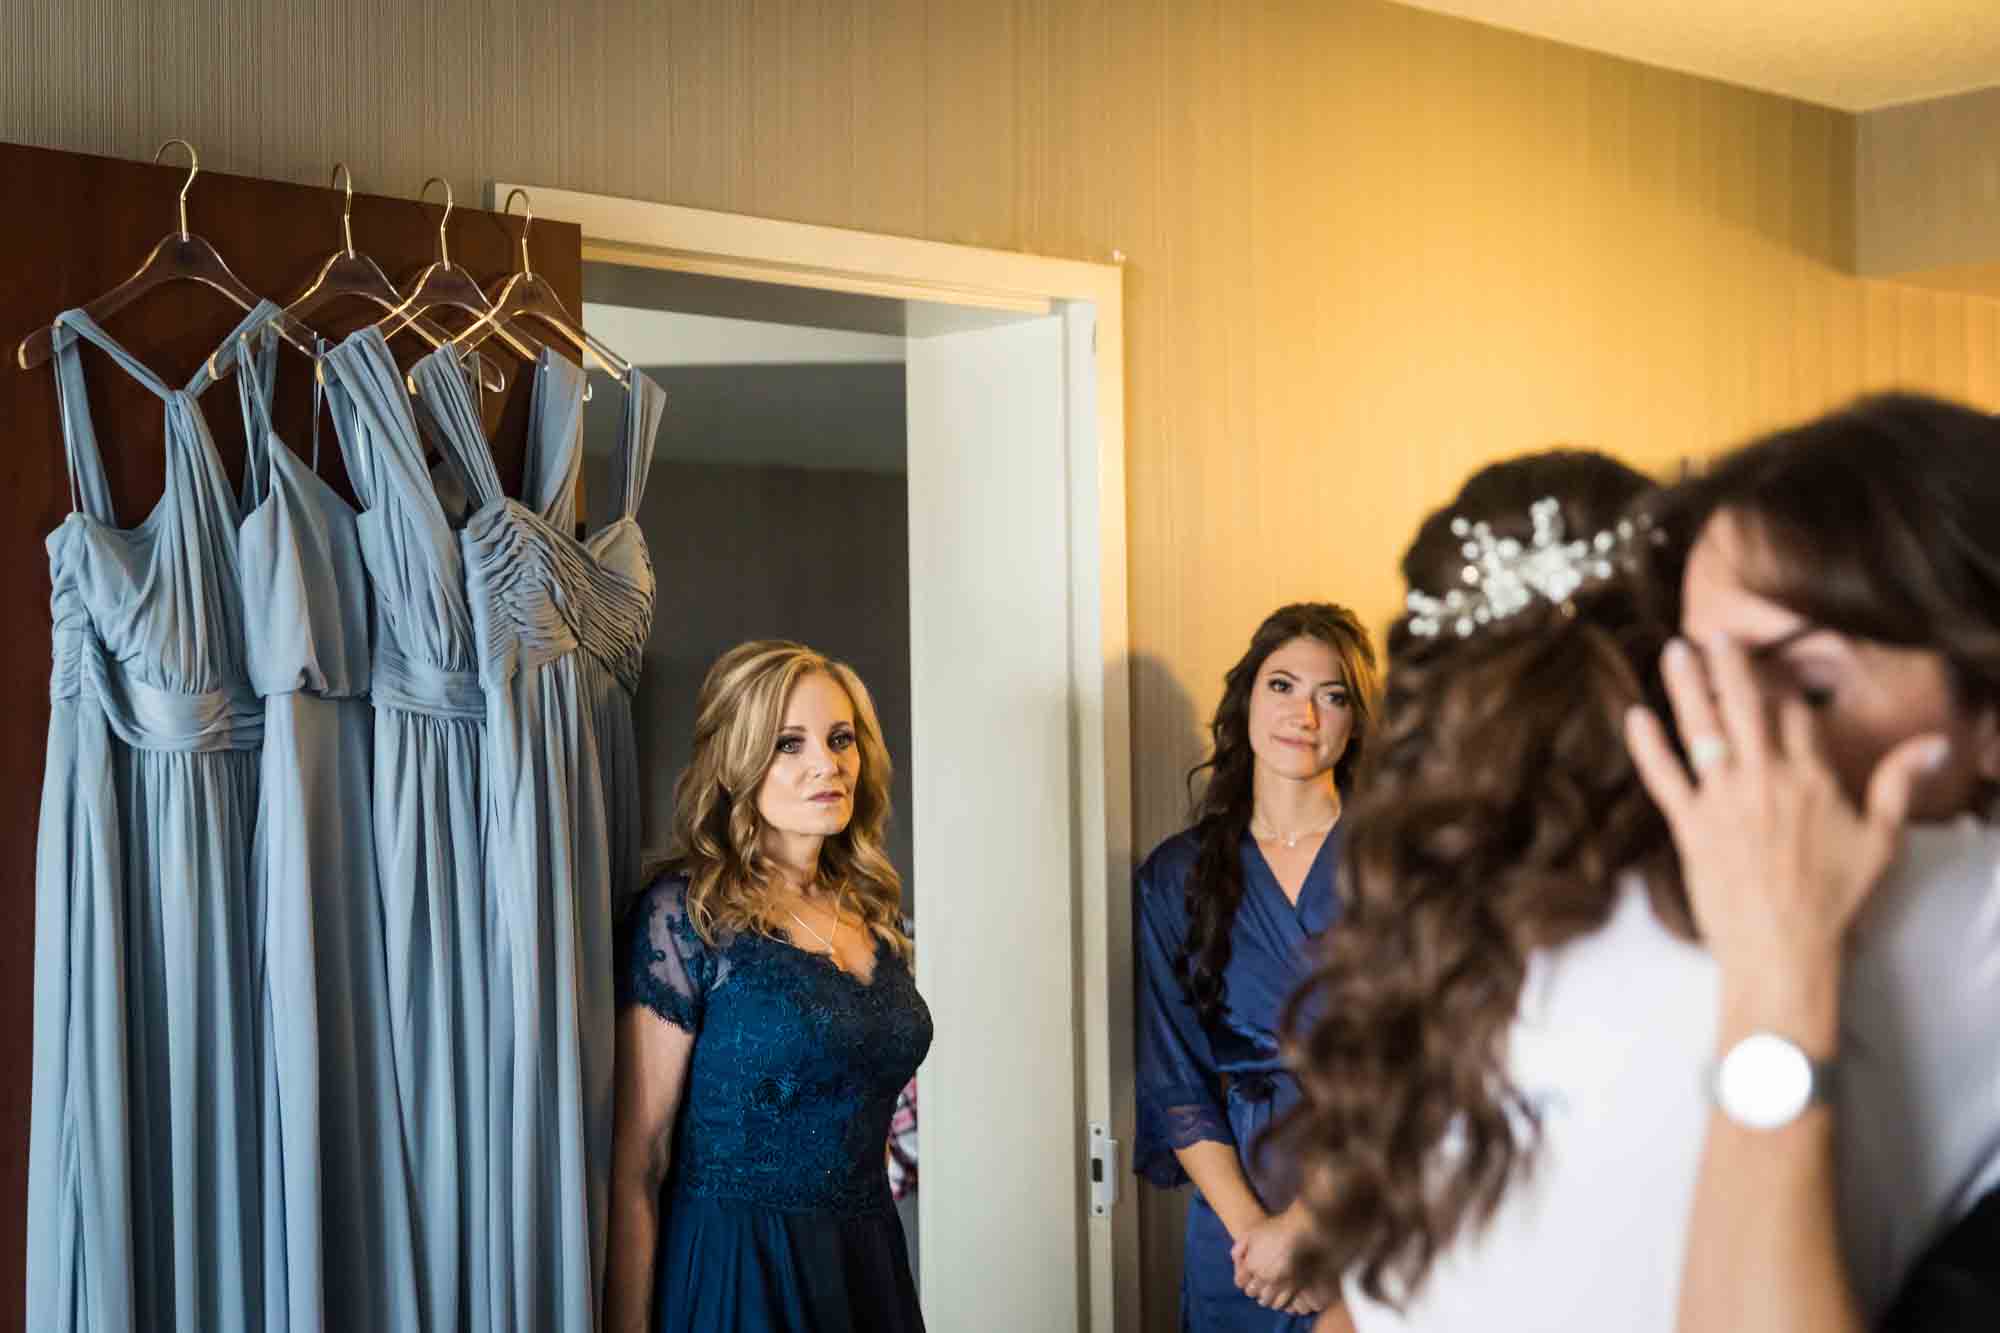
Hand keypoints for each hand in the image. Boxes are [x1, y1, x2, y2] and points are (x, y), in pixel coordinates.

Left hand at [1230, 1209, 1327, 1314]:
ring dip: (1264, 1297)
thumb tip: (1236, 1261)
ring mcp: (1279, 1283)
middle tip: (1257, 1283)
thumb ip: (1239, 1247)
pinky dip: (1277, 1302)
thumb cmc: (1274, 1228)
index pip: (1239, 1282)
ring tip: (1268, 1291)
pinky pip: (1281, 1303)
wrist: (1300, 1230)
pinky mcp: (1294, 1287)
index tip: (1247, 1276)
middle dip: (1252, 1287)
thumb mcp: (1251, 1232)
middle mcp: (1263, 1276)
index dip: (1242, 1278)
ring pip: (1265, 1301)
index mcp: (1251, 1264)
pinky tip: (1279, 1295)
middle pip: (1251, 1292)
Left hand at [1623, 636, 1945, 1028]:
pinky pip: (1663, 777)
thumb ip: (1899, 784)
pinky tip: (1634, 716)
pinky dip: (1647, 746)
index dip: (1783, 687)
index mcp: (1811, 778)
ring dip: (1686, 687)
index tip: (1771, 664)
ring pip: (1702, 730)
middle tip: (1716, 633)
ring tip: (1674, 651)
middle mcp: (1765, 778)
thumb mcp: (1881, 840)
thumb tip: (1935, 743)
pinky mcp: (1690, 825)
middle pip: (1745, 707)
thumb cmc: (1836, 900)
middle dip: (1730, 666)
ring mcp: (1723, 800)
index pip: (1795, 715)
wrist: (1784, 948)